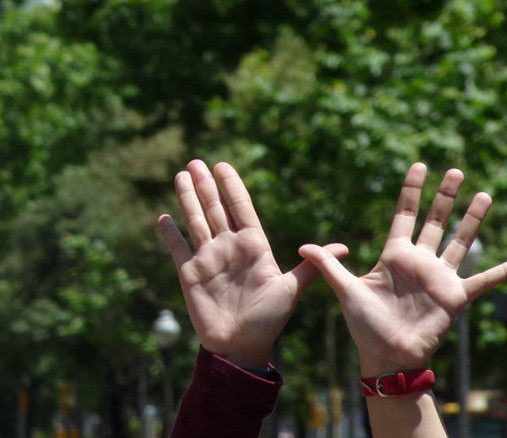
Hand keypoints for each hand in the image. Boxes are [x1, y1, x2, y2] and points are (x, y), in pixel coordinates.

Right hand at [158, 160, 347, 368]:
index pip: (240, 207)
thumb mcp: (291, 290)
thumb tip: (343, 248)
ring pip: (195, 221)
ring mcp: (208, 258)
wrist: (242, 346)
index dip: (231, 186)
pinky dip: (170, 233)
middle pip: (215, 208)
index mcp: (253, 246)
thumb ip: (311, 266)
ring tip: (181, 175)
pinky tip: (163, 217)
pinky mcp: (190, 273)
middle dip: (205, 185)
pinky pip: (178, 248)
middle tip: (196, 161)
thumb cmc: (269, 320)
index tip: (223, 165)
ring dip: (187, 198)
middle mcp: (228, 247)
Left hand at [299, 163, 506, 375]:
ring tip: (484, 194)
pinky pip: (483, 282)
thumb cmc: (365, 325)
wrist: (386, 356)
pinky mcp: (455, 298)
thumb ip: (329, 265)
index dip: (411, 190)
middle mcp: (420, 261)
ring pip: (461, 241)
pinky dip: (502, 273)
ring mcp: (439, 277)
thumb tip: (302, 245)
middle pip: (436, 221)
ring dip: (473, 219)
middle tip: (455, 170)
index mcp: (394, 255)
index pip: (404, 214)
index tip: (419, 166)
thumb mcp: (346, 289)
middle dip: (445, 196)